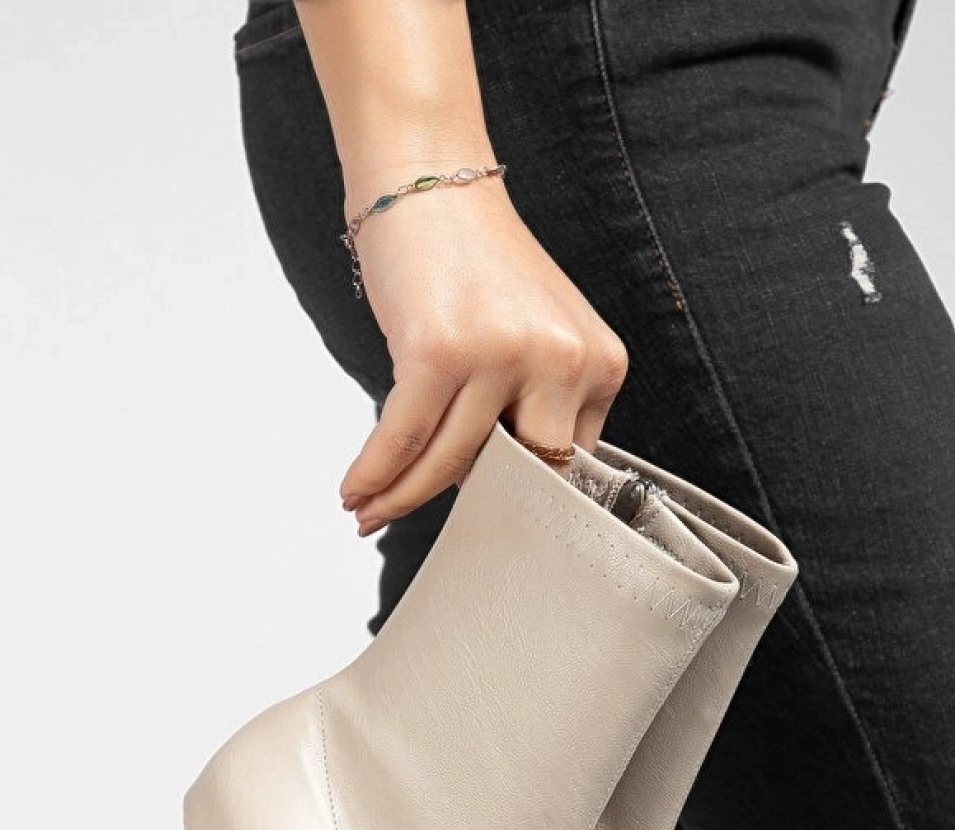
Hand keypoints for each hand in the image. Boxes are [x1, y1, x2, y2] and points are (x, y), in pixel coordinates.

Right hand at [337, 169, 628, 536]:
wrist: (429, 178)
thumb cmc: (475, 263)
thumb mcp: (537, 335)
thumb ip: (537, 406)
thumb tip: (499, 490)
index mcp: (599, 362)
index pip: (565, 463)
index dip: (518, 501)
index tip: (482, 525)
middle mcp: (562, 359)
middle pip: (515, 474)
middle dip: (463, 506)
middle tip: (416, 519)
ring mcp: (503, 355)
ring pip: (451, 463)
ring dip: (399, 497)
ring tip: (367, 513)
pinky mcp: (441, 351)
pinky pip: (405, 437)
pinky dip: (374, 472)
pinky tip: (355, 492)